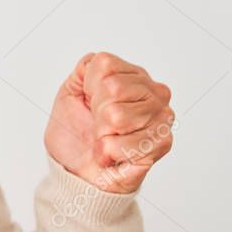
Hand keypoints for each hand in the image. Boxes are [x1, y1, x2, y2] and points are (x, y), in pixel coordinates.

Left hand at [44, 52, 173, 192]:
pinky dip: (108, 152)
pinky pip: (121, 143)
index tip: (89, 104)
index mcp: (132, 76)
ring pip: (116, 115)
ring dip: (102, 134)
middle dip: (96, 112)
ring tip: (107, 139)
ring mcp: (161, 117)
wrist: (77, 171)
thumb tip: (97, 60)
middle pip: (112, 88)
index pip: (105, 65)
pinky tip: (114, 154)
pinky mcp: (162, 143)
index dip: (88, 88)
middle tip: (100, 125)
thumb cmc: (77, 134)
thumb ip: (83, 70)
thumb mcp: (69, 93)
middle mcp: (153, 92)